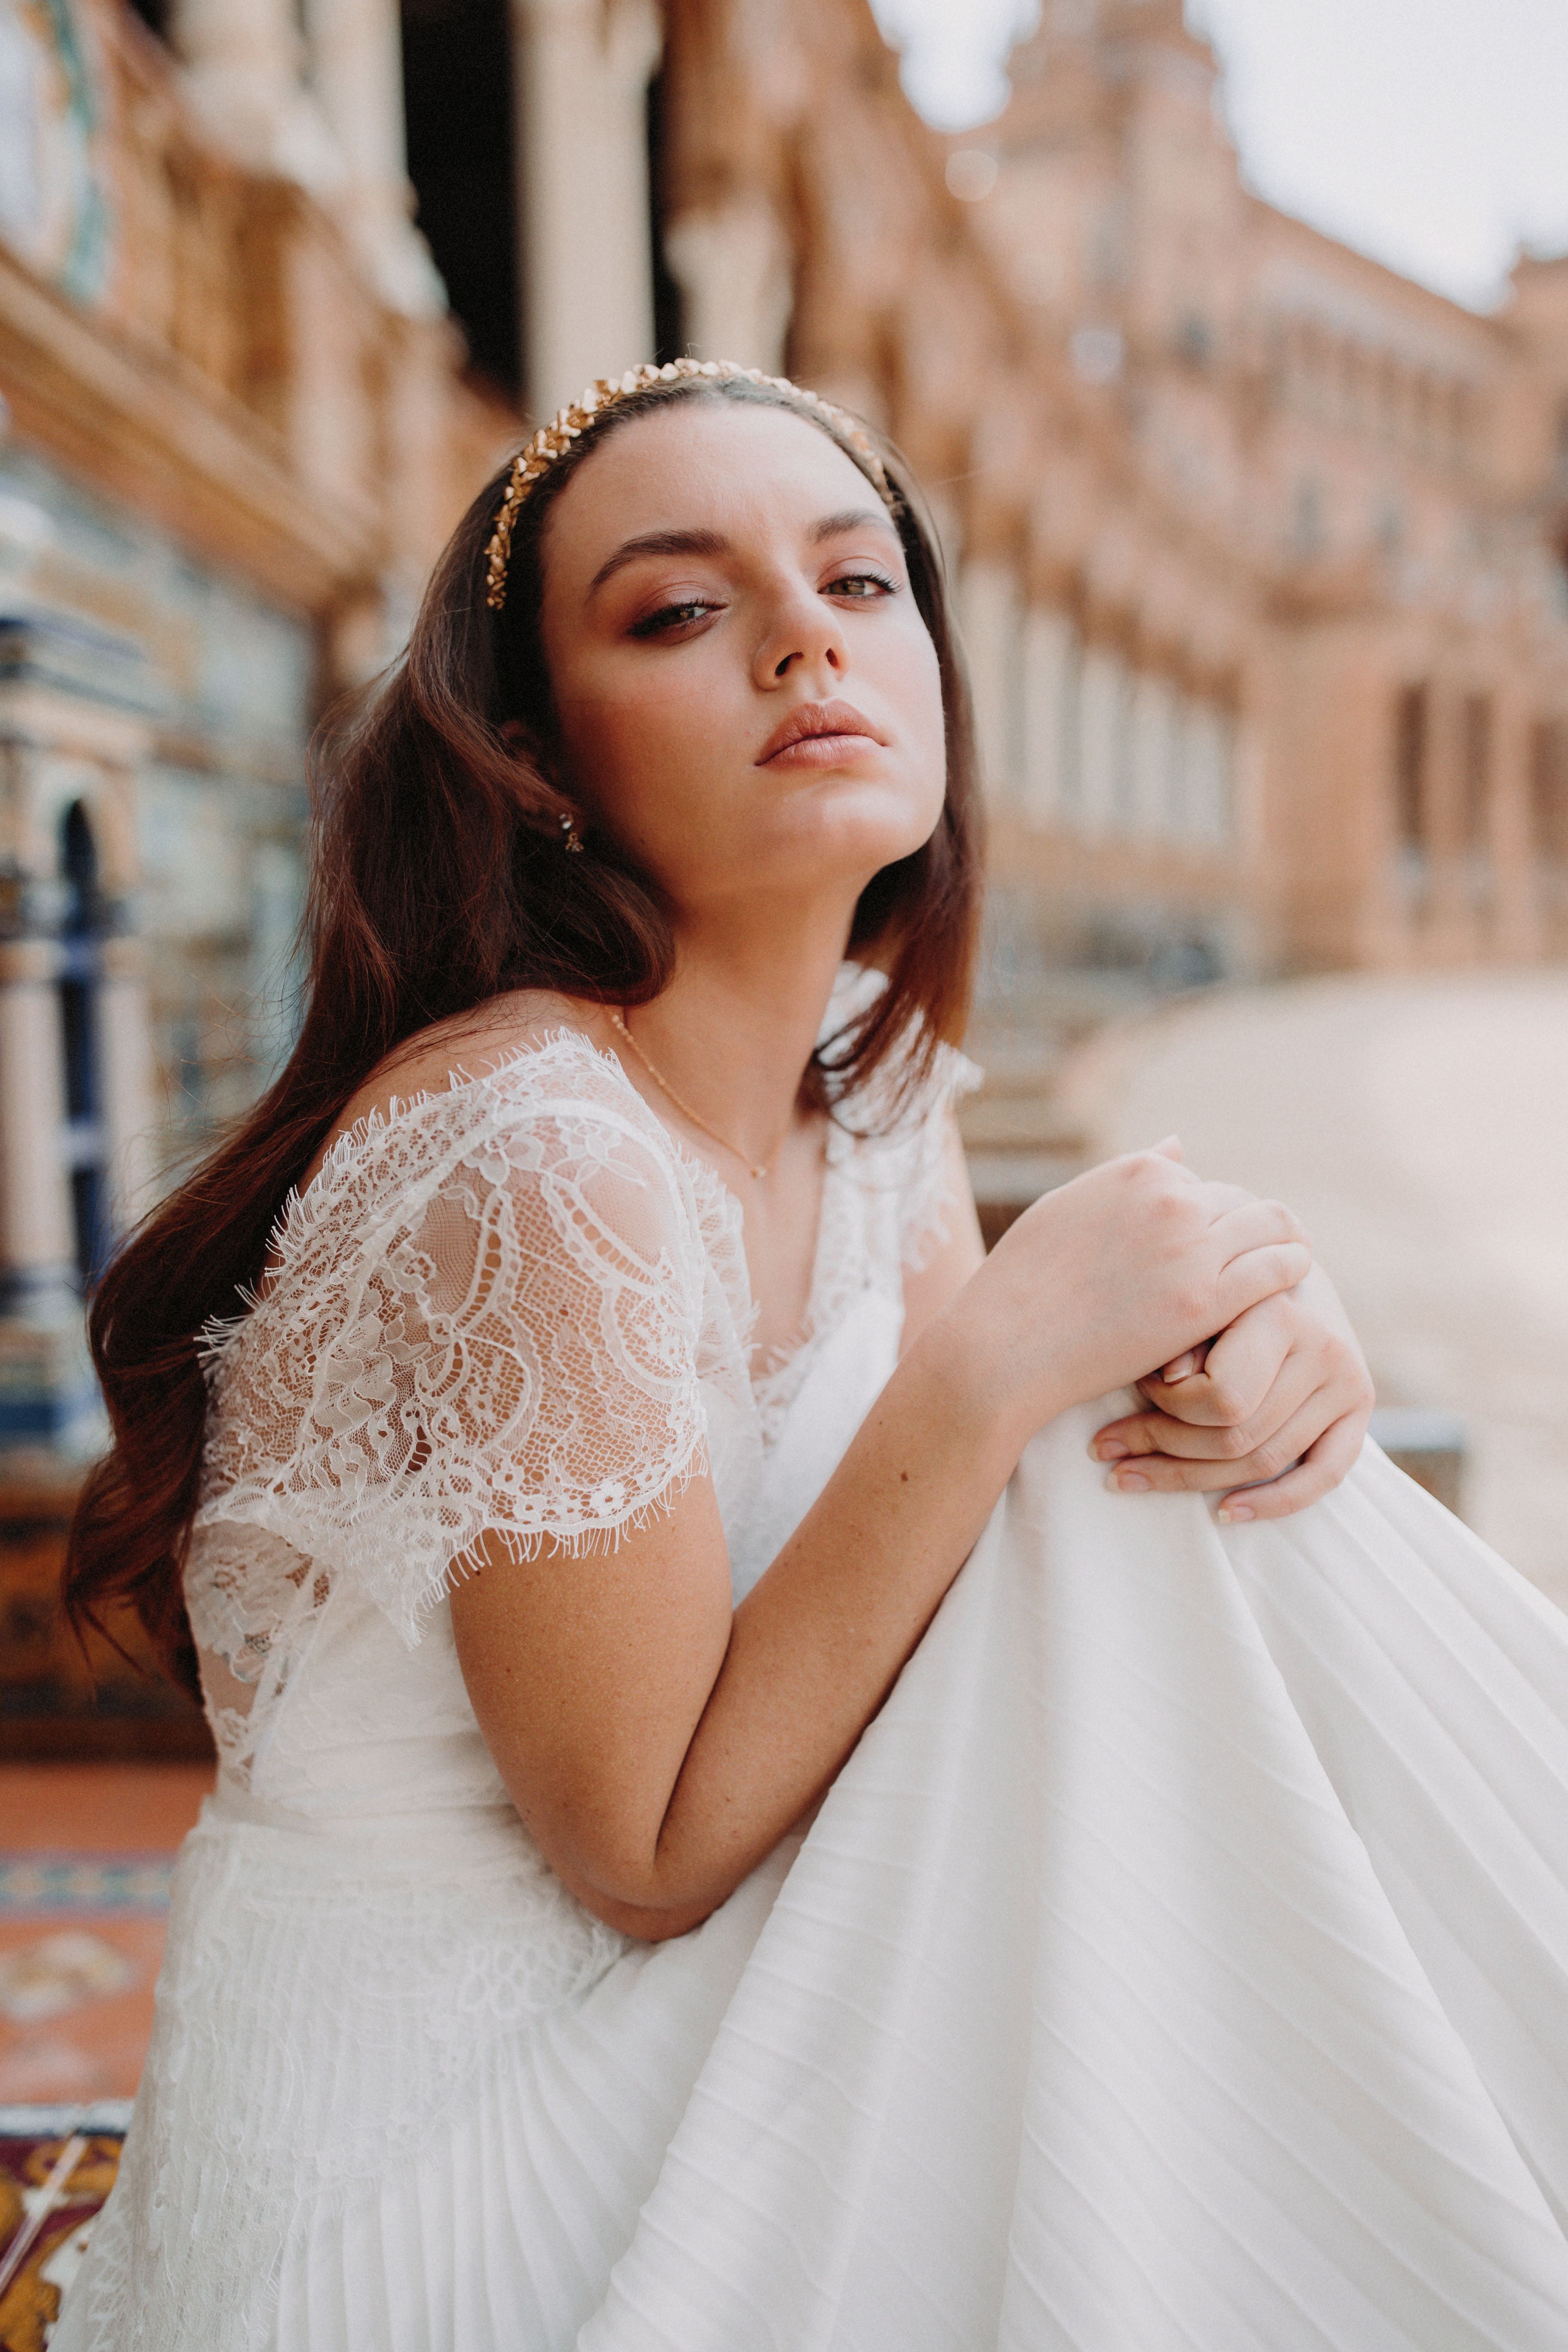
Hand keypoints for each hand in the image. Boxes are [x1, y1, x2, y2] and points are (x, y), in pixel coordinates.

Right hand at [961, 1138, 1311, 1439]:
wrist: (1006, 1344)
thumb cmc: (1024, 1281)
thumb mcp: (1069, 1204)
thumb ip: (1129, 1176)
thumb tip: (1180, 1146)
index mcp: (1137, 1172)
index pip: (1200, 1181)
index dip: (1210, 1212)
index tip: (1215, 1239)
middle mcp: (1170, 1199)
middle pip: (1241, 1200)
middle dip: (1253, 1223)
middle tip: (1270, 1245)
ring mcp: (1190, 1249)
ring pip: (1271, 1227)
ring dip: (1285, 1238)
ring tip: (1293, 1255)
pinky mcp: (1204, 1301)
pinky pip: (1275, 1271)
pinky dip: (1291, 1268)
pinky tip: (1295, 1279)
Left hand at [1087, 1264, 1374, 1521]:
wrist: (1287, 1270)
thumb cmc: (1221, 1286)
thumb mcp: (1198, 1299)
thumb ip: (1186, 1335)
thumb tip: (1171, 1377)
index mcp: (1282, 1312)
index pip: (1220, 1397)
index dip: (1167, 1406)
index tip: (1132, 1389)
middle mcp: (1325, 1349)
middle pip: (1237, 1435)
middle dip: (1161, 1446)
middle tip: (1104, 1449)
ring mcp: (1349, 1384)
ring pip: (1264, 1461)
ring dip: (1190, 1478)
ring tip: (1128, 1477)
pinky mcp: (1361, 1413)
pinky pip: (1322, 1477)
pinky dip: (1273, 1503)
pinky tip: (1224, 1515)